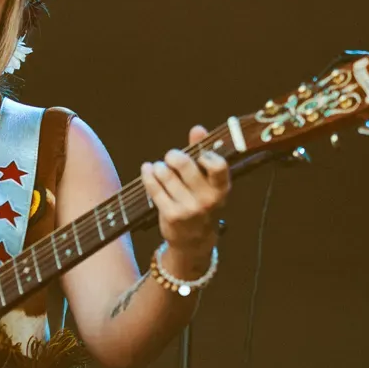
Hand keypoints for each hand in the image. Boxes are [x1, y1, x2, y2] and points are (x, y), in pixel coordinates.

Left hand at [140, 125, 230, 269]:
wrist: (194, 239)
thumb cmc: (201, 201)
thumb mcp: (208, 181)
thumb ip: (203, 153)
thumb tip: (198, 128)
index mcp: (221, 189)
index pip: (218, 166)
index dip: (205, 155)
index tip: (198, 154)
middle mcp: (207, 200)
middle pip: (185, 165)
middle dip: (174, 156)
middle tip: (171, 156)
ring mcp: (189, 209)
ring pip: (166, 175)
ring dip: (159, 167)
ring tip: (159, 168)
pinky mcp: (171, 215)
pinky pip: (154, 188)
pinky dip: (148, 175)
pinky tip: (147, 170)